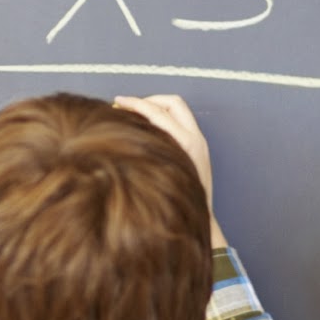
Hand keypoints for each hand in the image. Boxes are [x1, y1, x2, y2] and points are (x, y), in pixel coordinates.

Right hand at [113, 94, 224, 245]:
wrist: (202, 219)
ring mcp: (199, 140)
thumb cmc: (178, 205)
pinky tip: (147, 129)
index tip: (117, 102)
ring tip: (136, 116)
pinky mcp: (198, 145)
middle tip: (128, 107)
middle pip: (171, 102)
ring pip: (177, 109)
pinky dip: (163, 118)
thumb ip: (144, 152)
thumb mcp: (158, 177)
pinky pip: (180, 121)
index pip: (157, 112)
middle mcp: (195, 138)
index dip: (135, 103)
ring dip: (156, 108)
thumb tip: (124, 133)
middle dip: (148, 100)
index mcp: (186, 143)